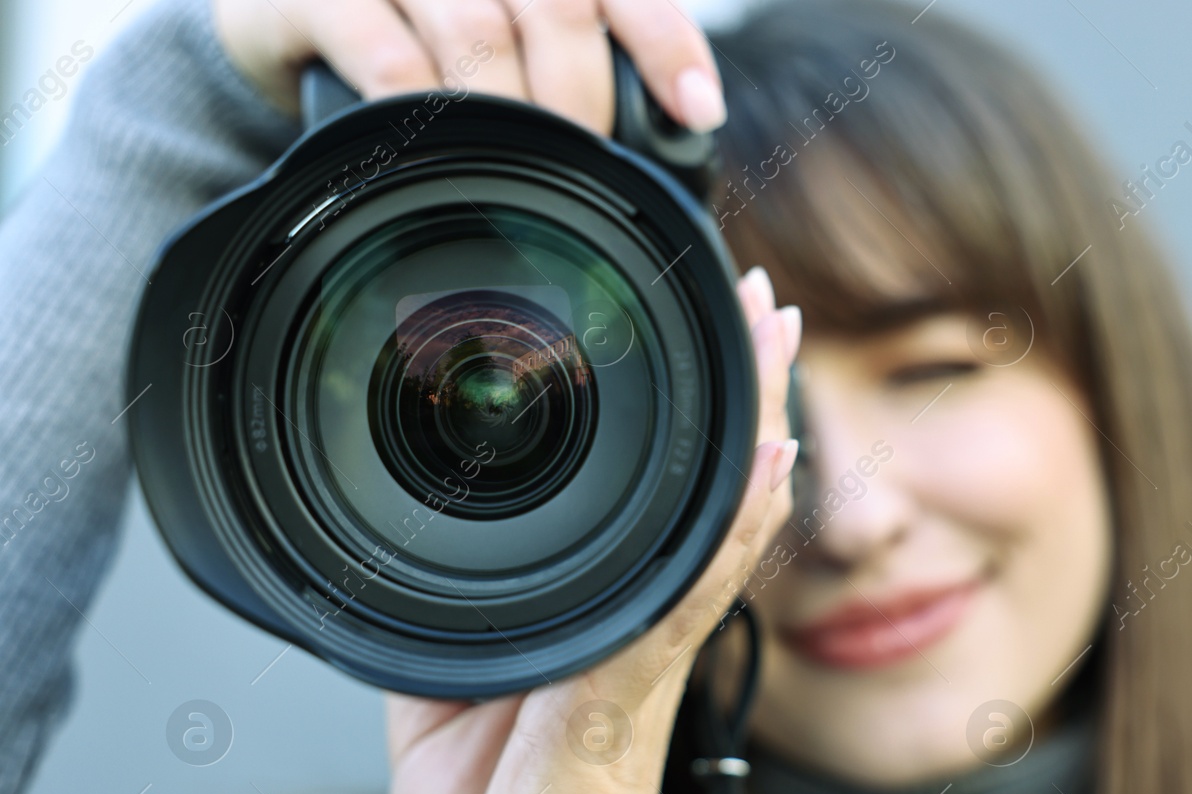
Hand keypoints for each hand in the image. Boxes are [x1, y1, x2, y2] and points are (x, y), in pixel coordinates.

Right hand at [213, 0, 727, 134]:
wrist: (283, 16)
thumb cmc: (417, 34)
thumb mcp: (502, 40)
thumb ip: (571, 64)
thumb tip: (668, 135)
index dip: (667, 42)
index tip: (699, 110)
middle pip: (560, 8)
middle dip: (585, 100)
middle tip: (590, 167)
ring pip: (479, 31)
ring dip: (513, 114)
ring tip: (526, 170)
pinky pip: (384, 54)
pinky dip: (420, 109)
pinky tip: (439, 148)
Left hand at [386, 268, 799, 793]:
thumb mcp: (451, 710)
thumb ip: (457, 637)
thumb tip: (433, 576)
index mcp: (603, 635)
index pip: (673, 510)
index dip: (706, 429)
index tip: (717, 343)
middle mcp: (642, 641)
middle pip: (717, 500)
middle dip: (747, 396)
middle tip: (770, 304)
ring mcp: (642, 670)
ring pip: (717, 533)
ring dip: (750, 435)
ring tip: (774, 346)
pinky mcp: (619, 708)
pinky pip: (677, 609)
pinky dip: (721, 539)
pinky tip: (757, 473)